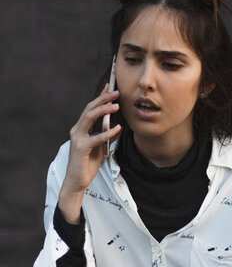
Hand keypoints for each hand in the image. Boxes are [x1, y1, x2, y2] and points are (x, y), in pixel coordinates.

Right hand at [58, 84, 121, 222]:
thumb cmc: (87, 164)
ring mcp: (78, 139)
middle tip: (116, 92)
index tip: (110, 86)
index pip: (90, 108)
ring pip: (89, 118)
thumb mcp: (101, 147)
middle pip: (89, 109)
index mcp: (81, 128)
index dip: (100, 97)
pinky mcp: (81, 148)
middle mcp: (77, 130)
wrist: (77, 182)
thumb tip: (117, 126)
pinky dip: (107, 133)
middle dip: (103, 99)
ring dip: (103, 110)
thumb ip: (107, 136)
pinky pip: (96, 138)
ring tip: (116, 105)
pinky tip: (118, 129)